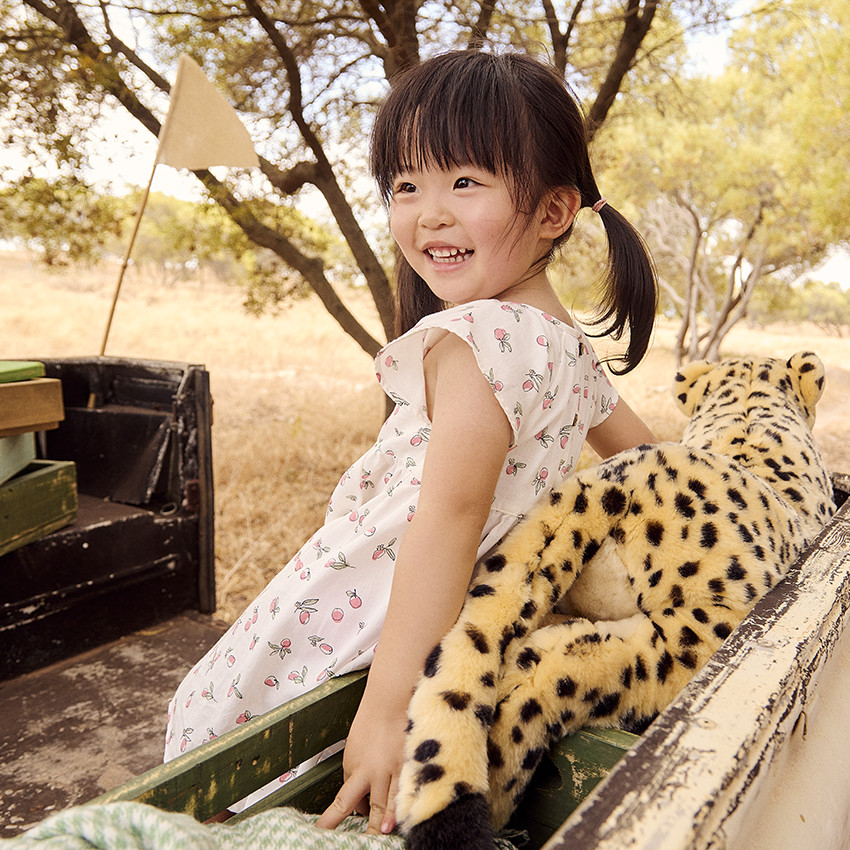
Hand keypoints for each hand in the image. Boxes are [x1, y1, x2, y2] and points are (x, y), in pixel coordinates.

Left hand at [315, 692, 406, 834]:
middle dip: (366, 829)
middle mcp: (372, 772)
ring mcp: (393, 769)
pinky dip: (407, 805)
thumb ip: (356, 776)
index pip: (342, 803)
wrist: (391, 698)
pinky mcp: (411, 763)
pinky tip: (409, 816)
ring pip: (389, 803)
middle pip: (368, 808)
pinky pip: (409, 790)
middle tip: (359, 844)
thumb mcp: (354, 749)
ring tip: (384, 835)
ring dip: (386, 822)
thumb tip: (360, 802)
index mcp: (354, 768)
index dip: (332, 821)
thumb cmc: (372, 721)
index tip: (322, 833)